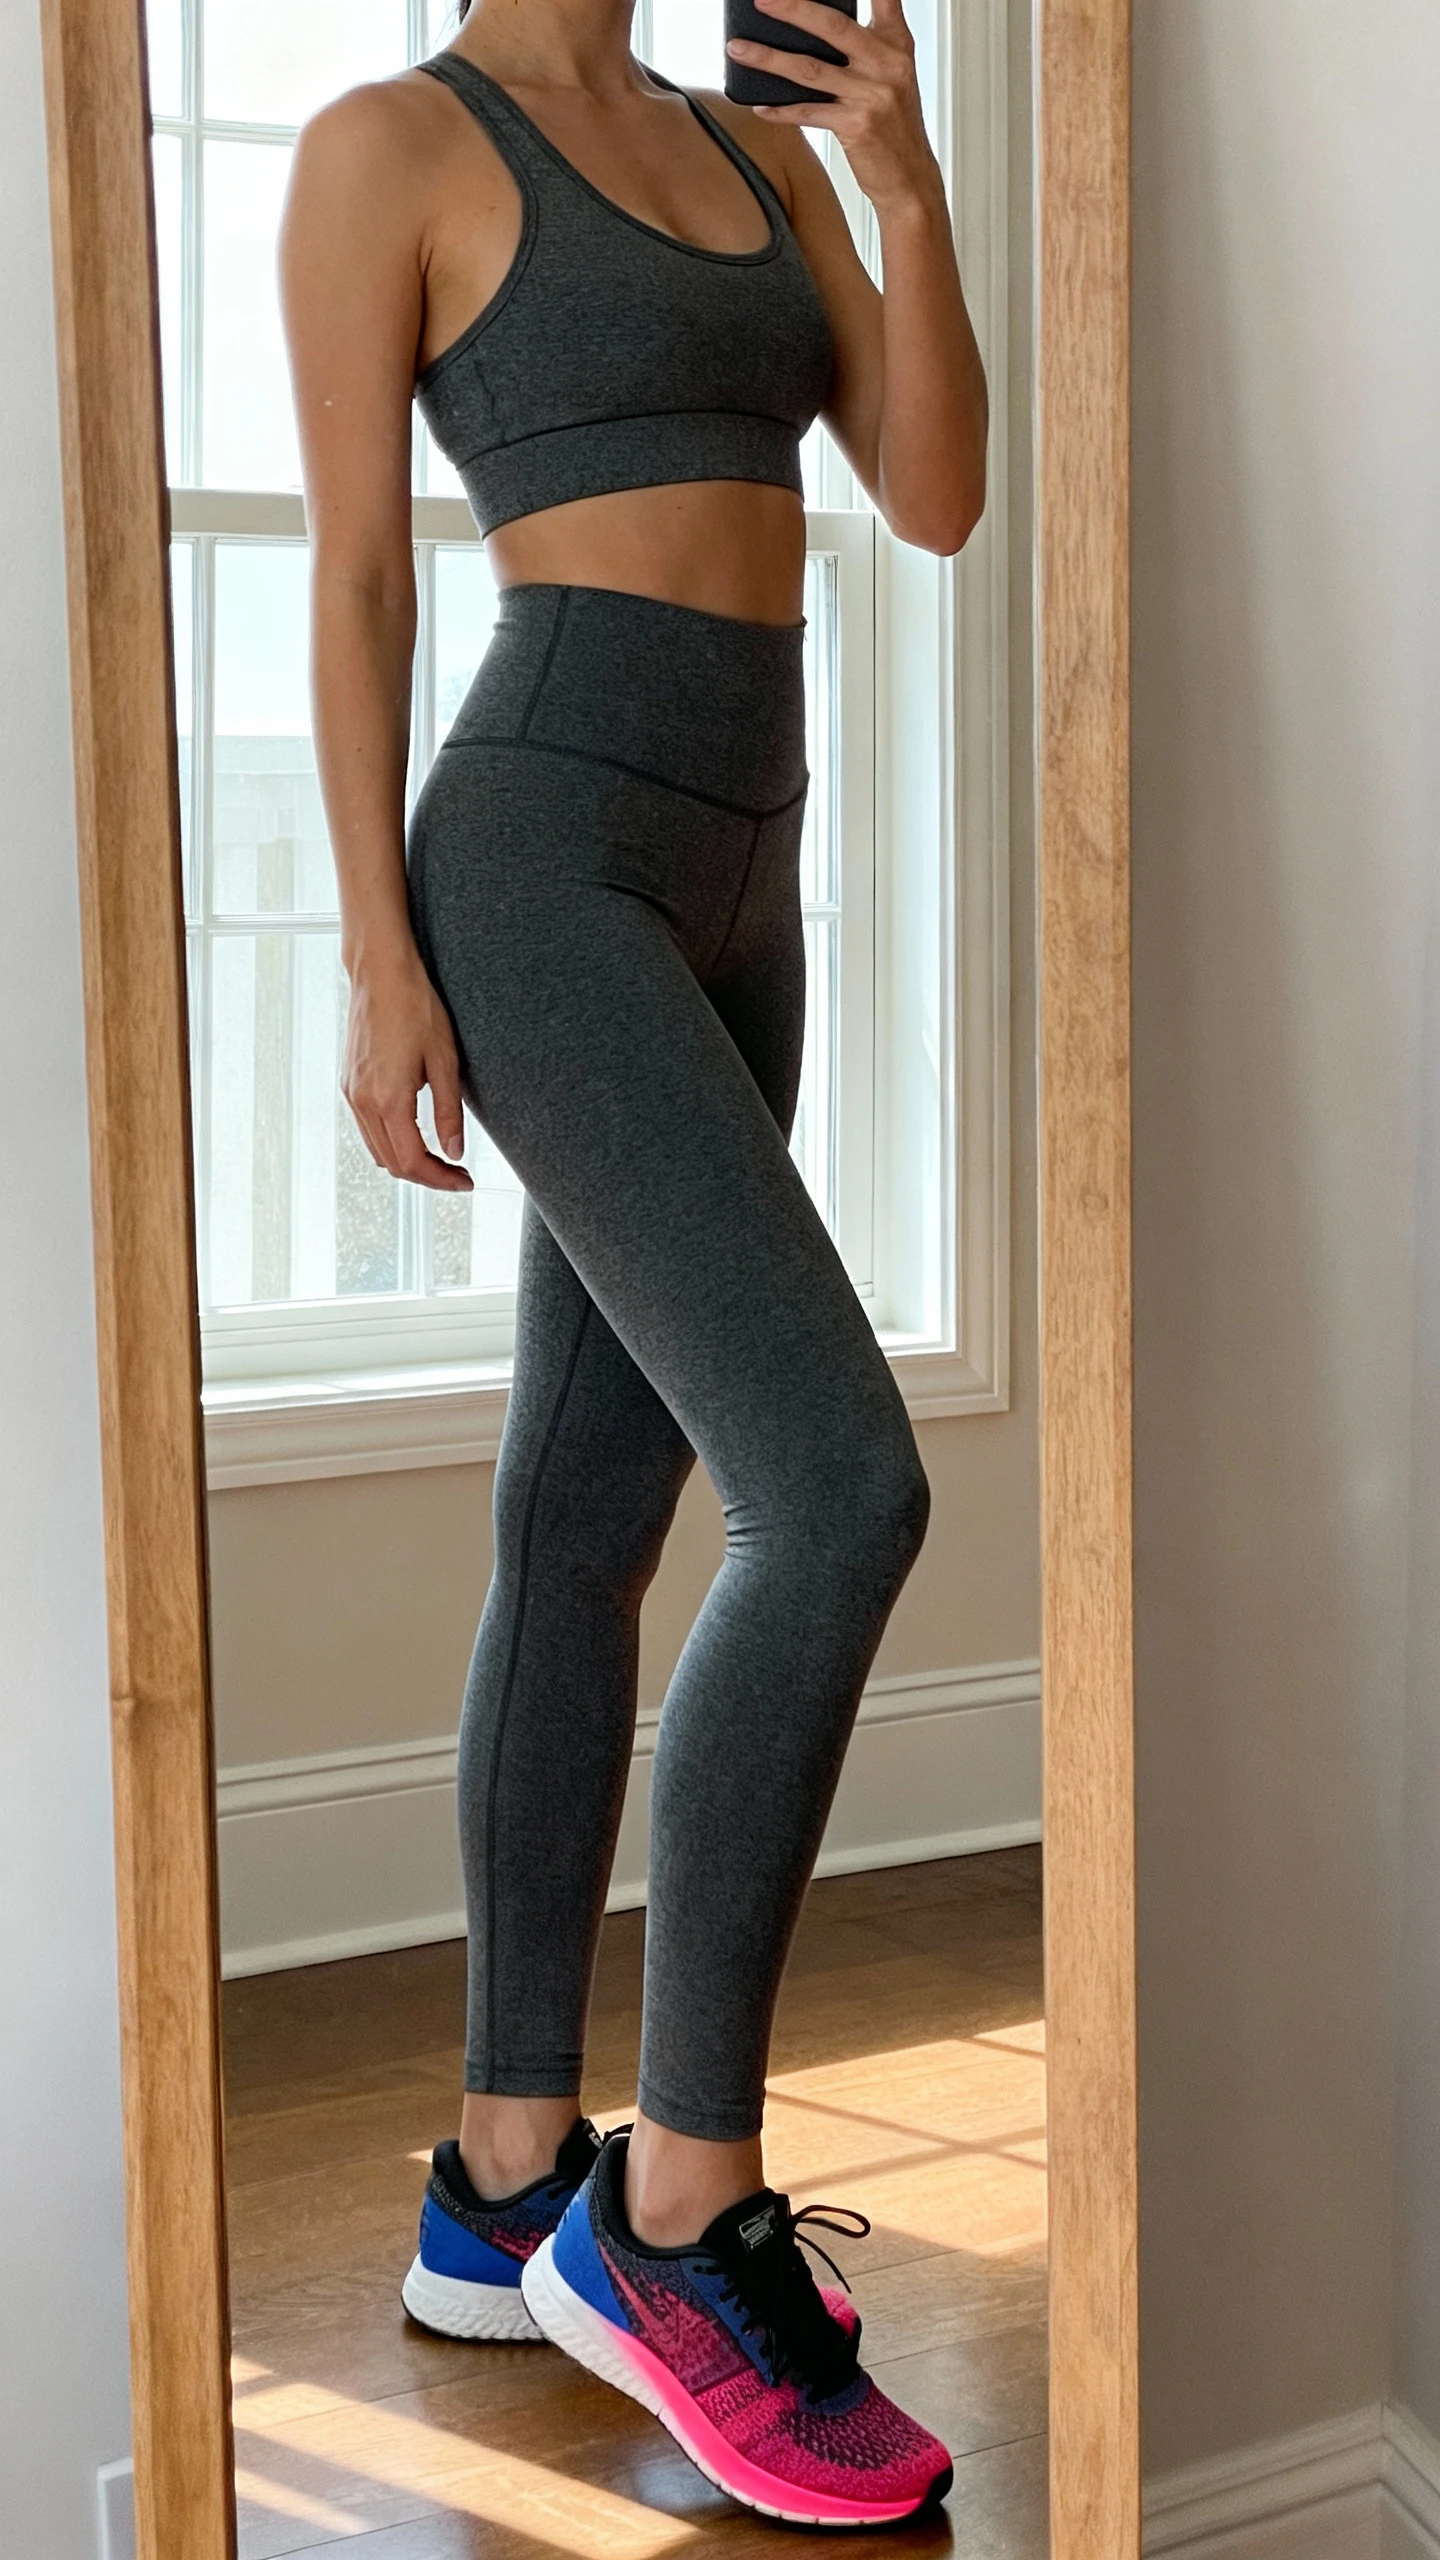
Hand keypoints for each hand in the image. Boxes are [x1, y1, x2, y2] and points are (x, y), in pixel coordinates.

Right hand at [341, 947, 473, 1191]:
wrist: (381, 974)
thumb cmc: (415, 1006)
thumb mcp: (445, 1062)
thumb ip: (448, 1113)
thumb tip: (455, 1152)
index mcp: (387, 1099)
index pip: (412, 1161)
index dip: (440, 1179)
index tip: (464, 1181)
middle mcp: (362, 1101)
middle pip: (392, 1163)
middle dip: (427, 1176)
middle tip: (457, 1175)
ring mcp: (351, 1094)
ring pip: (377, 1150)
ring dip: (407, 1162)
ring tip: (439, 1159)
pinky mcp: (348, 1084)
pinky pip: (367, 1129)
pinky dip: (391, 1143)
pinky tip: (414, 1135)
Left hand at [726, 0, 937, 217]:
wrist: (910, 178)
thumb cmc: (895, 127)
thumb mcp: (894, 76)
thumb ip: (868, 46)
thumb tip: (816, 28)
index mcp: (897, 45)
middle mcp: (886, 64)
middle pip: (831, 26)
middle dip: (792, 9)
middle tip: (761, 1)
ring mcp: (871, 95)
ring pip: (809, 69)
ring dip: (768, 58)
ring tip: (738, 49)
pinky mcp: (856, 126)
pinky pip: (808, 112)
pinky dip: (780, 111)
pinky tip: (760, 106)